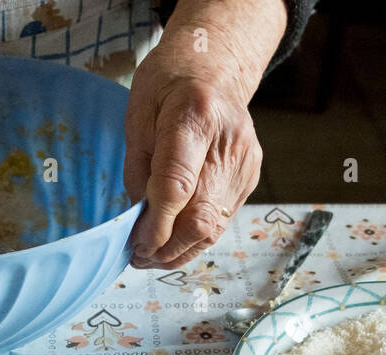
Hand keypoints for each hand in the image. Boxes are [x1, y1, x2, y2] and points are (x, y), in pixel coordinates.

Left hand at [123, 1, 285, 268]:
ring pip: (214, 228)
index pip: (176, 187)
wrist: (214, 66)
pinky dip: (195, 237)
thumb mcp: (138, 117)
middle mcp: (228, 144)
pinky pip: (221, 219)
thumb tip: (140, 222)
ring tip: (152, 257)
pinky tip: (173, 239)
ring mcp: (245, 163)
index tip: (135, 245)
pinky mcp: (250, 176)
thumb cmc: (168, 86)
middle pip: (200, 217)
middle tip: (138, 258)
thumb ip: (139, 171)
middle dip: (166, 249)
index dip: (155, 226)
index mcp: (195, 117)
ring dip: (180, 252)